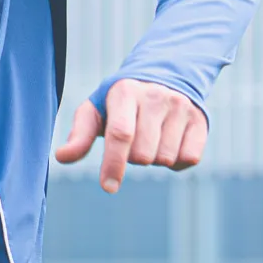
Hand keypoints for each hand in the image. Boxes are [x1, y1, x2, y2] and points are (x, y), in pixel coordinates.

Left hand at [53, 79, 206, 192]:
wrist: (164, 75)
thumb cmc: (121, 102)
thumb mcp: (97, 110)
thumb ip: (80, 134)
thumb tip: (61, 157)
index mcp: (125, 92)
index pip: (121, 134)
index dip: (114, 164)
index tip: (108, 187)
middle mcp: (155, 96)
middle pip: (143, 154)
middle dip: (134, 158)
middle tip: (134, 140)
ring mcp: (180, 106)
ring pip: (166, 159)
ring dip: (155, 158)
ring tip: (151, 136)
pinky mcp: (200, 119)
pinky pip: (189, 159)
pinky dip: (177, 162)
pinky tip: (170, 141)